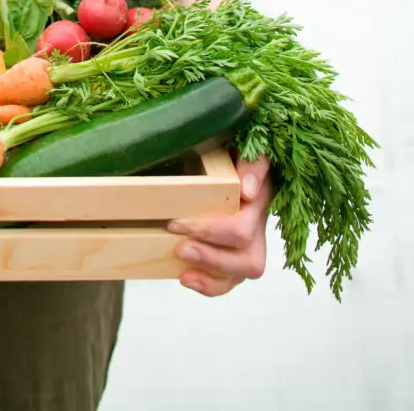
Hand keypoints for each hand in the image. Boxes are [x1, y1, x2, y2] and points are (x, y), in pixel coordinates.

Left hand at [167, 154, 271, 296]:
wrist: (228, 156)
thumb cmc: (236, 152)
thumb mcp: (249, 148)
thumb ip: (253, 164)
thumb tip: (247, 192)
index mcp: (258, 204)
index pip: (243, 230)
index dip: (211, 232)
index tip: (177, 223)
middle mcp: (256, 229)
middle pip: (248, 261)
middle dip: (212, 259)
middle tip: (180, 248)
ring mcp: (246, 245)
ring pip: (239, 275)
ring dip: (211, 278)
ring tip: (184, 275)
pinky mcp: (231, 254)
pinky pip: (228, 280)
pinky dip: (209, 285)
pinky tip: (186, 278)